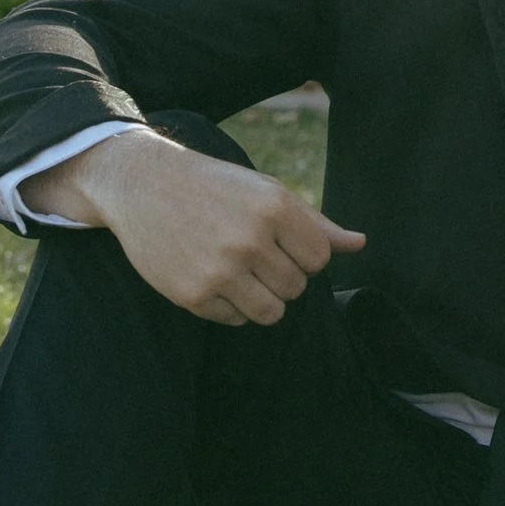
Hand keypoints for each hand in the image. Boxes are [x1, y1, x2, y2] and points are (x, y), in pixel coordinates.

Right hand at [32, 129, 364, 326]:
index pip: (319, 260)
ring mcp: (221, 270)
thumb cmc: (216, 187)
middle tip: (252, 254)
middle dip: (281, 276)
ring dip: (261, 298)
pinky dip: (230, 306)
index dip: (302, 255)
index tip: (278, 242)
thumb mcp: (268, 192)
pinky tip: (212, 277)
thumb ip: (316, 224)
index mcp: (276, 208)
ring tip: (240, 273)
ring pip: (272, 312)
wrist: (144, 185)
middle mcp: (251, 240)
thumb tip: (360, 244)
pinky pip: (235, 320)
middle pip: (296, 288)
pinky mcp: (193, 294)